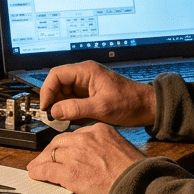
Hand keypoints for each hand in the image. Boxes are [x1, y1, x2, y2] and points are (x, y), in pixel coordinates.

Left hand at [27, 124, 144, 193]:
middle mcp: (85, 139)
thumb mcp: (122, 150)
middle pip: (60, 142)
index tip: (64, 150)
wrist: (138, 186)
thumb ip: (107, 148)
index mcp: (100, 130)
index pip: (76, 135)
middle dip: (51, 151)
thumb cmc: (136, 173)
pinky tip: (35, 174)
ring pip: (51, 154)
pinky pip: (48, 170)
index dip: (67, 145)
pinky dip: (39, 172)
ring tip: (37, 167)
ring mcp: (76, 155)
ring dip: (42, 161)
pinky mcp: (69, 172)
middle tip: (46, 158)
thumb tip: (98, 158)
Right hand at [40, 60, 155, 128]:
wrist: (147, 107)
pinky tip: (73, 121)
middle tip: (53, 118)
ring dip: (61, 108)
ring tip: (63, 122)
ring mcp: (86, 86)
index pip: (56, 75)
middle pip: (58, 85)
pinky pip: (72, 102)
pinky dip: (70, 112)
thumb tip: (54, 111)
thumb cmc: (129, 102)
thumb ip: (76, 109)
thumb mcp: (101, 108)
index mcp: (86, 71)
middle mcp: (84, 76)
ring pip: (64, 95)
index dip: (47, 90)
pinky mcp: (89, 96)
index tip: (45, 107)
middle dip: (53, 101)